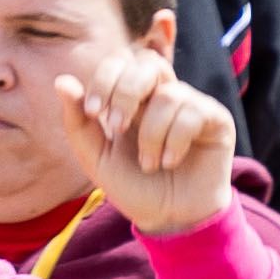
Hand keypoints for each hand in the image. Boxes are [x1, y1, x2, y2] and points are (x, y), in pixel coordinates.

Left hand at [67, 61, 242, 234]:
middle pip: (149, 63)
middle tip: (116, 127)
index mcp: (132, 99)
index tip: (93, 112)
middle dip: (126, 93)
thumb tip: (62, 81)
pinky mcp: (217, 120)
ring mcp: (192, 106)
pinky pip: (194, 113)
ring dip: (150, 134)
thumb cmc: (131, 184)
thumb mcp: (95, 156)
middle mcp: (163, 96)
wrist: (167, 216)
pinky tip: (170, 162)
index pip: (120, 62)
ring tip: (148, 163)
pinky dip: (174, 142)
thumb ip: (78, 121)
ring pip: (169, 94)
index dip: (105, 79)